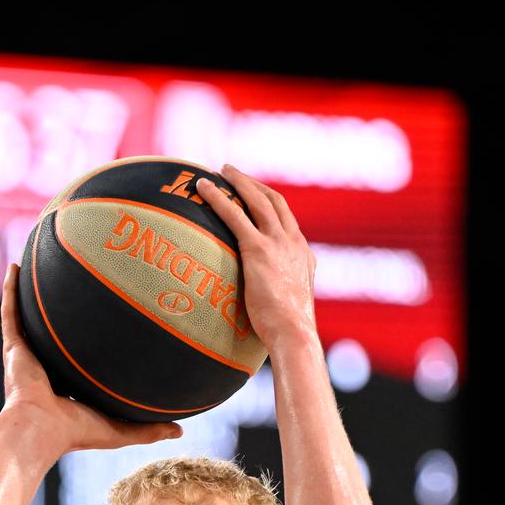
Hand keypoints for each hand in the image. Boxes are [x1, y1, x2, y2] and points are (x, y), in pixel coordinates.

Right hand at [0, 262, 183, 454]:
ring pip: (26, 317)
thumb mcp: (120, 429)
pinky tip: (15, 266)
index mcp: (61, 385)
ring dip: (27, 294)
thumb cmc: (75, 433)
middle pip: (49, 333)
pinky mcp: (13, 348)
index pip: (73, 361)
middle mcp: (41, 368)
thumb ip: (148, 429)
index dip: (83, 345)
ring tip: (34, 268)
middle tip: (69, 287)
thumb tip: (181, 432)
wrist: (40, 430)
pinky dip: (10, 289)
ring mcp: (24, 355)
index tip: (100, 326)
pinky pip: (11, 312)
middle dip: (54, 314)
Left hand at [196, 164, 317, 354]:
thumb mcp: (288, 306)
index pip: (286, 220)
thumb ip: (278, 295)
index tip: (254, 195)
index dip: (269, 203)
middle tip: (232, 173)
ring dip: (237, 181)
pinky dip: (218, 197)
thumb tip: (263, 305)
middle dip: (252, 184)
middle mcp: (293, 241)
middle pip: (273, 201)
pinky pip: (234, 214)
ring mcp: (278, 242)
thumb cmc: (287, 331)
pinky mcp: (259, 249)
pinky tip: (202, 188)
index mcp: (302, 254)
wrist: (294, 332)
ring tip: (218, 171)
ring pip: (257, 199)